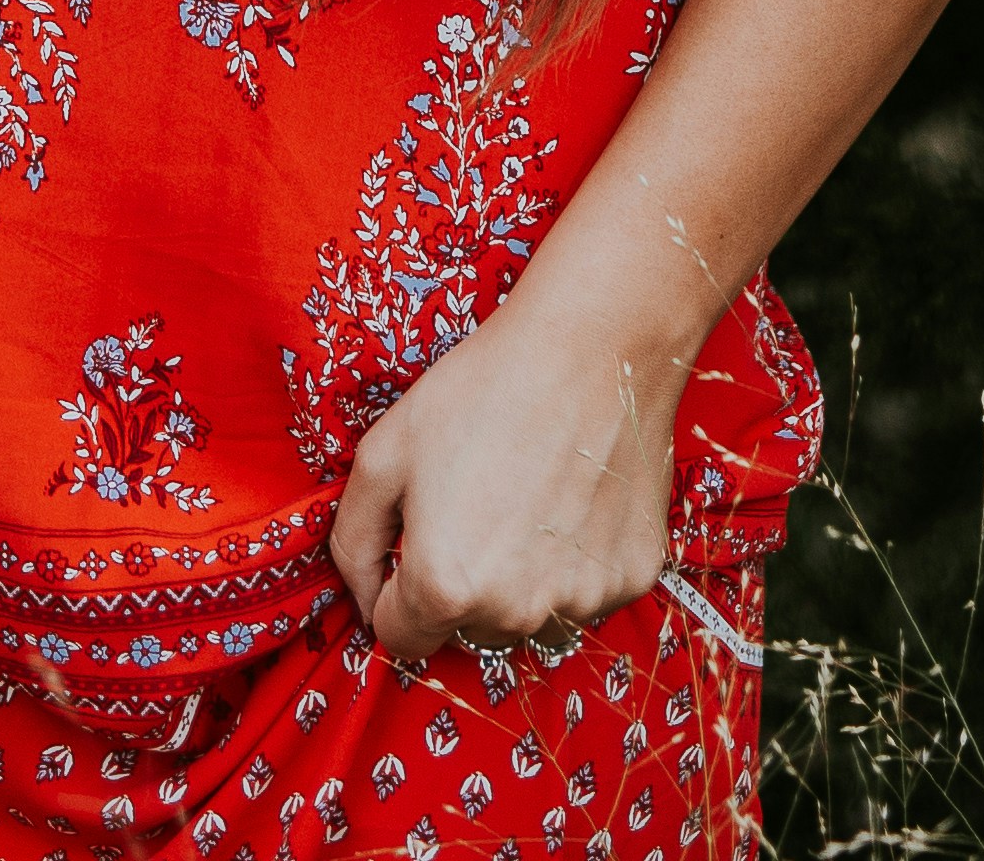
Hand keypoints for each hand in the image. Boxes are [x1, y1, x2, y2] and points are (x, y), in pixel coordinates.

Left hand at [326, 263, 684, 668]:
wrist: (594, 346)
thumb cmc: (484, 388)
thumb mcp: (383, 451)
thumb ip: (352, 541)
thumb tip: (363, 601)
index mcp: (445, 587)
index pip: (401, 638)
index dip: (396, 593)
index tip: (416, 546)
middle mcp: (513, 612)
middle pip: (467, 630)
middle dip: (460, 584)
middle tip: (476, 504)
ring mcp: (579, 601)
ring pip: (528, 617)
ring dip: (519, 582)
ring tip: (527, 498)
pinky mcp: (631, 579)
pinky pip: (584, 592)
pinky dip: (573, 560)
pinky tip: (572, 496)